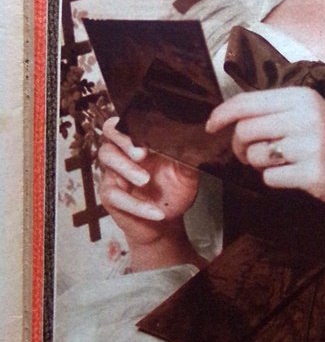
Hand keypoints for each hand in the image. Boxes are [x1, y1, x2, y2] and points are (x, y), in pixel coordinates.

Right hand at [97, 117, 201, 269]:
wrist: (168, 222)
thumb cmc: (174, 192)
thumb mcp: (187, 174)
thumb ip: (190, 157)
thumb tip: (199, 142)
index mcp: (143, 140)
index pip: (131, 119)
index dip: (135, 122)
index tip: (151, 132)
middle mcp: (125, 151)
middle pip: (110, 131)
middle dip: (124, 139)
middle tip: (141, 153)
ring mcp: (115, 171)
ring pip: (107, 157)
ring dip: (127, 168)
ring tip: (145, 180)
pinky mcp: (110, 195)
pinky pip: (115, 195)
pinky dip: (136, 205)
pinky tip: (155, 211)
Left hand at [206, 88, 324, 212]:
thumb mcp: (310, 114)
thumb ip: (275, 112)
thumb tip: (229, 117)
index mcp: (302, 97)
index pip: (248, 102)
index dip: (222, 114)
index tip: (211, 126)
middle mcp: (305, 117)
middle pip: (245, 130)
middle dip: (239, 146)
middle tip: (249, 155)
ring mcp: (310, 145)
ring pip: (254, 155)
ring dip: (258, 164)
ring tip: (281, 163)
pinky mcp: (312, 172)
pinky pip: (270, 178)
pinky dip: (275, 180)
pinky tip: (296, 176)